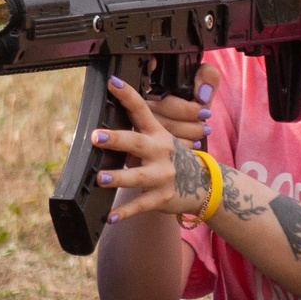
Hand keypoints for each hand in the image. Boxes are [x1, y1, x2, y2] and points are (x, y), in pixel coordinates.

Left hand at [93, 75, 215, 224]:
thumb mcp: (161, 142)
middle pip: (137, 143)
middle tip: (96, 136)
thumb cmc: (173, 159)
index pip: (142, 110)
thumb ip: (137, 135)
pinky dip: (125, 212)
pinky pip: (141, 205)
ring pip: (138, 176)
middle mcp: (161, 152)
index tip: (112, 82)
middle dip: (116, 139)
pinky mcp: (162, 197)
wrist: (204, 185)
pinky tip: (110, 217)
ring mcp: (163, 175)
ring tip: (100, 178)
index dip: (127, 96)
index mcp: (157, 134)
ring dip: (118, 177)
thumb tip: (102, 129)